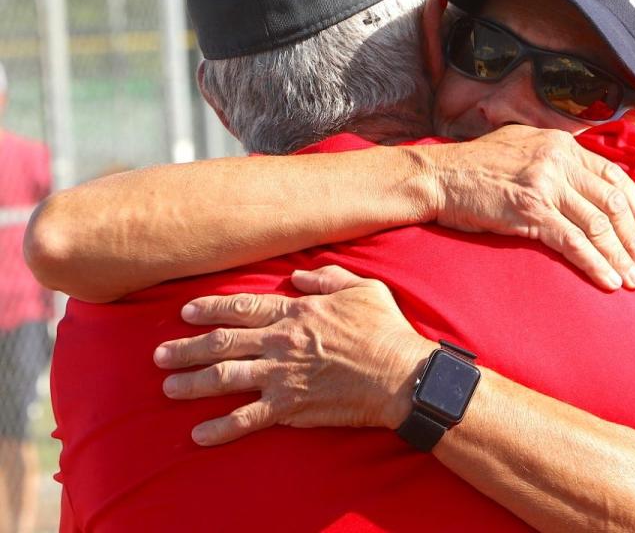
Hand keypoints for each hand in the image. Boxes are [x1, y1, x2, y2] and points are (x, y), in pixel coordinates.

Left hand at [154, 265, 434, 445]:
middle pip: (223, 342)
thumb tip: (298, 274)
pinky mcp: (289, 407)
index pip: (242, 307)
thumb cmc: (385, 329)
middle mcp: (280, 341)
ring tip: (168, 387)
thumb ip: (327, 277)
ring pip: (225, 377)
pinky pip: (246, 419)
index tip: (186, 312)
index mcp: (296, 311)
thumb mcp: (363, 288)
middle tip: (159, 355)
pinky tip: (199, 435)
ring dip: (193, 383)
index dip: (211, 309)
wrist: (399, 375)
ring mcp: (281, 375)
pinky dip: (220, 428)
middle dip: (186, 348)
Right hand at [426, 125, 634, 290]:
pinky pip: (573, 242)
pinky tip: (608, 281)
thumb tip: (584, 179)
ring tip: (633, 280)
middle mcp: (559, 161)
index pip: (615, 176)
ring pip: (598, 225)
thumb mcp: (523, 146)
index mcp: (562, 145)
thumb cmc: (477, 167)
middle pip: (612, 203)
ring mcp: (545, 185)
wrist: (439, 177)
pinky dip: (595, 264)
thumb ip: (555, 158)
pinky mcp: (530, 211)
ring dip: (620, 256)